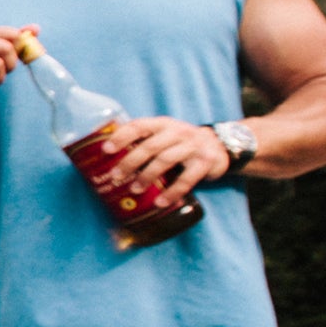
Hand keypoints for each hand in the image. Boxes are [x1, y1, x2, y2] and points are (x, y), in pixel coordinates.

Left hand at [99, 116, 230, 207]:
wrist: (220, 145)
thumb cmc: (181, 143)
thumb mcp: (164, 135)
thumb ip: (144, 142)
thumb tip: (108, 160)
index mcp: (163, 124)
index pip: (139, 126)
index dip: (121, 136)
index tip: (106, 150)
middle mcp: (178, 132)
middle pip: (150, 146)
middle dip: (130, 162)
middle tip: (116, 176)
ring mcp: (193, 146)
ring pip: (166, 160)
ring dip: (147, 176)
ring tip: (134, 189)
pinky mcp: (205, 162)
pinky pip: (187, 179)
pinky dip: (172, 192)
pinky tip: (160, 202)